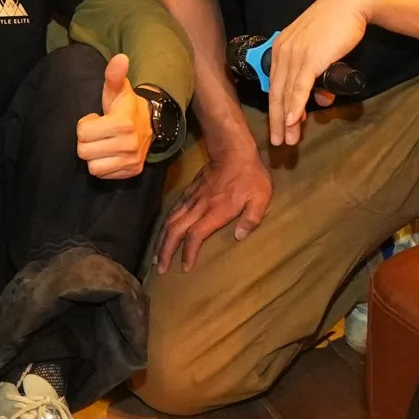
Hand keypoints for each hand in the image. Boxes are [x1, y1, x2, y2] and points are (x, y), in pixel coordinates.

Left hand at [75, 53, 152, 179]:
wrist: (149, 124)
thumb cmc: (125, 106)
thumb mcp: (117, 90)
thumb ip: (114, 75)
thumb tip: (120, 58)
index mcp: (123, 123)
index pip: (83, 133)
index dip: (85, 125)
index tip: (96, 119)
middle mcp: (129, 145)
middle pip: (84, 152)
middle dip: (87, 141)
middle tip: (98, 133)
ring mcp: (132, 161)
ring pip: (93, 167)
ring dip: (94, 155)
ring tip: (103, 144)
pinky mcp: (132, 172)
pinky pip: (103, 175)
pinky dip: (102, 166)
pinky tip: (109, 154)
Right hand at [154, 131, 272, 273]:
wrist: (233, 150)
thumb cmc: (250, 176)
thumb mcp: (260, 197)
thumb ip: (252, 218)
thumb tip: (239, 237)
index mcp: (216, 210)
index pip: (196, 235)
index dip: (188, 252)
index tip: (185, 268)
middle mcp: (199, 206)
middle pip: (176, 230)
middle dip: (166, 250)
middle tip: (161, 268)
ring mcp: (192, 198)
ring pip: (170, 221)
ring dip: (162, 239)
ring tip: (157, 256)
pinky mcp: (189, 192)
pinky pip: (173, 210)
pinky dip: (165, 224)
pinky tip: (163, 232)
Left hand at [267, 0, 373, 146]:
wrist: (350, 3)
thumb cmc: (337, 25)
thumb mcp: (322, 52)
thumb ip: (317, 74)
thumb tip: (320, 99)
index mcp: (281, 48)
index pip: (275, 84)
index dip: (276, 109)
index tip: (278, 127)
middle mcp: (282, 52)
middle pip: (275, 93)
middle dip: (276, 121)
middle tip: (278, 141)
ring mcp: (294, 55)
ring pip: (285, 94)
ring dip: (286, 120)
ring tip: (288, 140)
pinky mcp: (309, 59)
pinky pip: (298, 88)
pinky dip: (294, 106)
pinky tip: (292, 121)